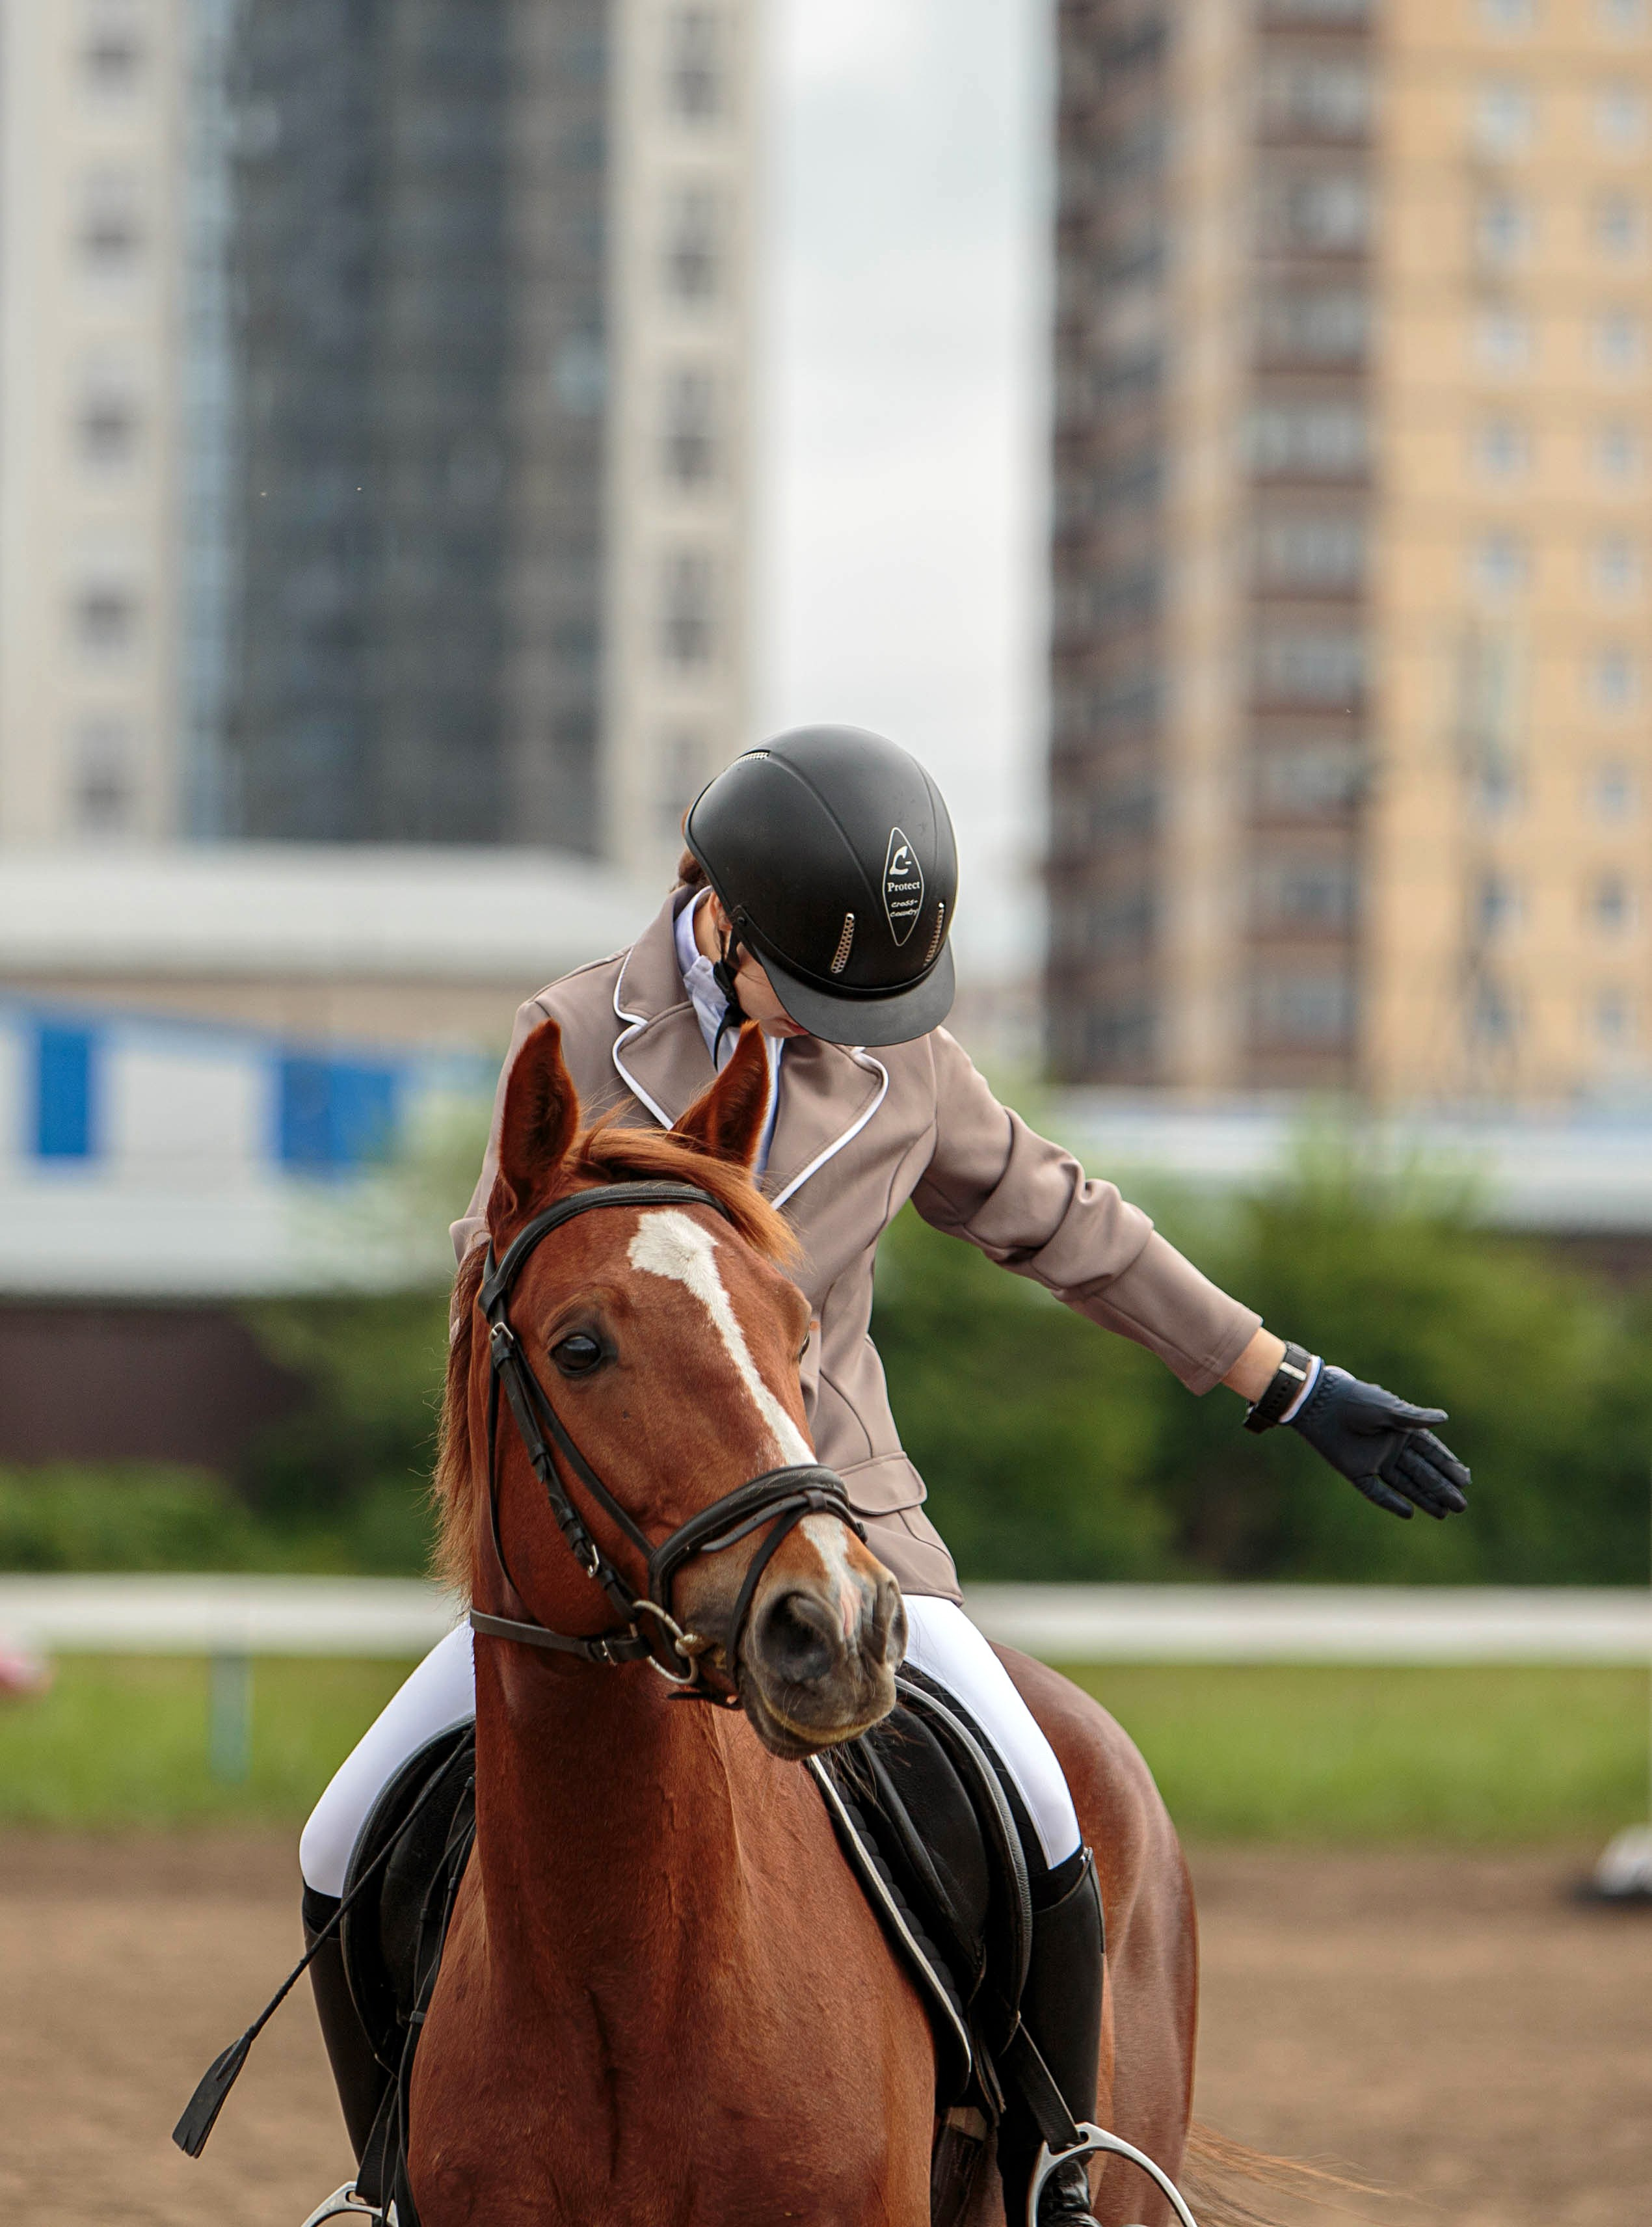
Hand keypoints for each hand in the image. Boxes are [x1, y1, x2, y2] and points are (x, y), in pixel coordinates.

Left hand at [1289, 1367, 1469, 1520]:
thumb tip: (1445, 1417)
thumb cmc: (1356, 1400)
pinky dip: (1392, 1502)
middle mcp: (1392, 1448)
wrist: (1321, 1403)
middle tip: (1461, 1505)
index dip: (1448, 1465)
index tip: (1465, 1479)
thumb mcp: (1388, 1409)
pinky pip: (1377, 1492)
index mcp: (1403, 1430)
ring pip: (1405, 1485)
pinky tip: (1408, 1513)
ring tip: (1445, 1513)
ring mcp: (1375, 1461)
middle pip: (1422, 1472)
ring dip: (1424, 1498)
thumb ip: (1414, 1418)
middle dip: (1442, 1488)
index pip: (1431, 1452)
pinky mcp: (1357, 1472)